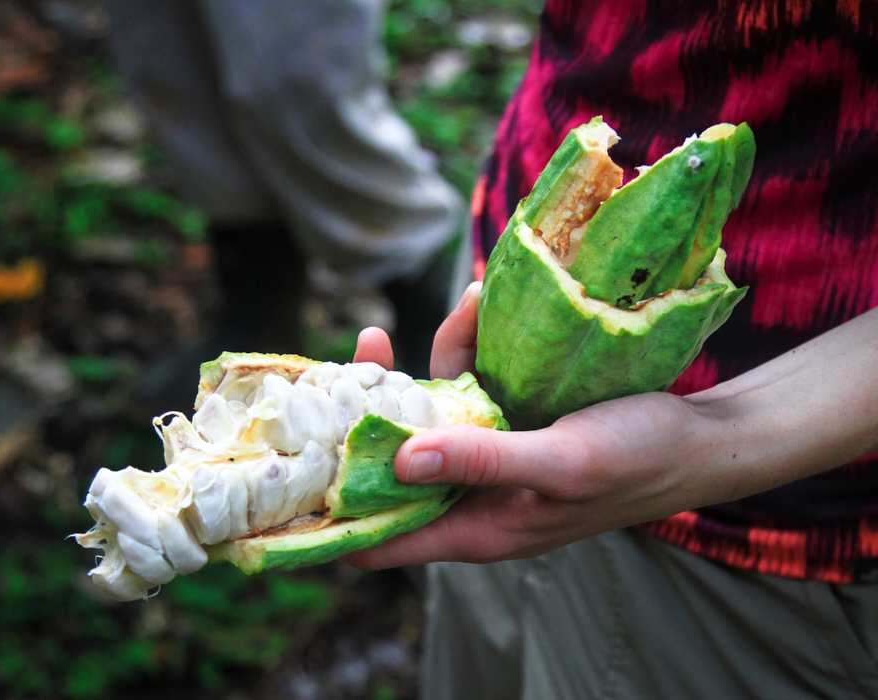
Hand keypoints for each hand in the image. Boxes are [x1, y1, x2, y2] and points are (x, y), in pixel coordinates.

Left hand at [349, 291, 877, 569]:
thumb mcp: (563, 463)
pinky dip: (471, 344)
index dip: (333, 509)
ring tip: (467, 305)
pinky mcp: (507, 416)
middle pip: (390, 458)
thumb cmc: (639, 461)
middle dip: (371, 406)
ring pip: (428, 409)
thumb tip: (400, 460)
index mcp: (475, 526)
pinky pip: (468, 380)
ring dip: (432, 357)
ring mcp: (486, 452)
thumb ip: (485, 462)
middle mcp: (470, 492)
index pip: (381, 533)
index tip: (295, 463)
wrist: (700, 436)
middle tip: (368, 344)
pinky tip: (487, 302)